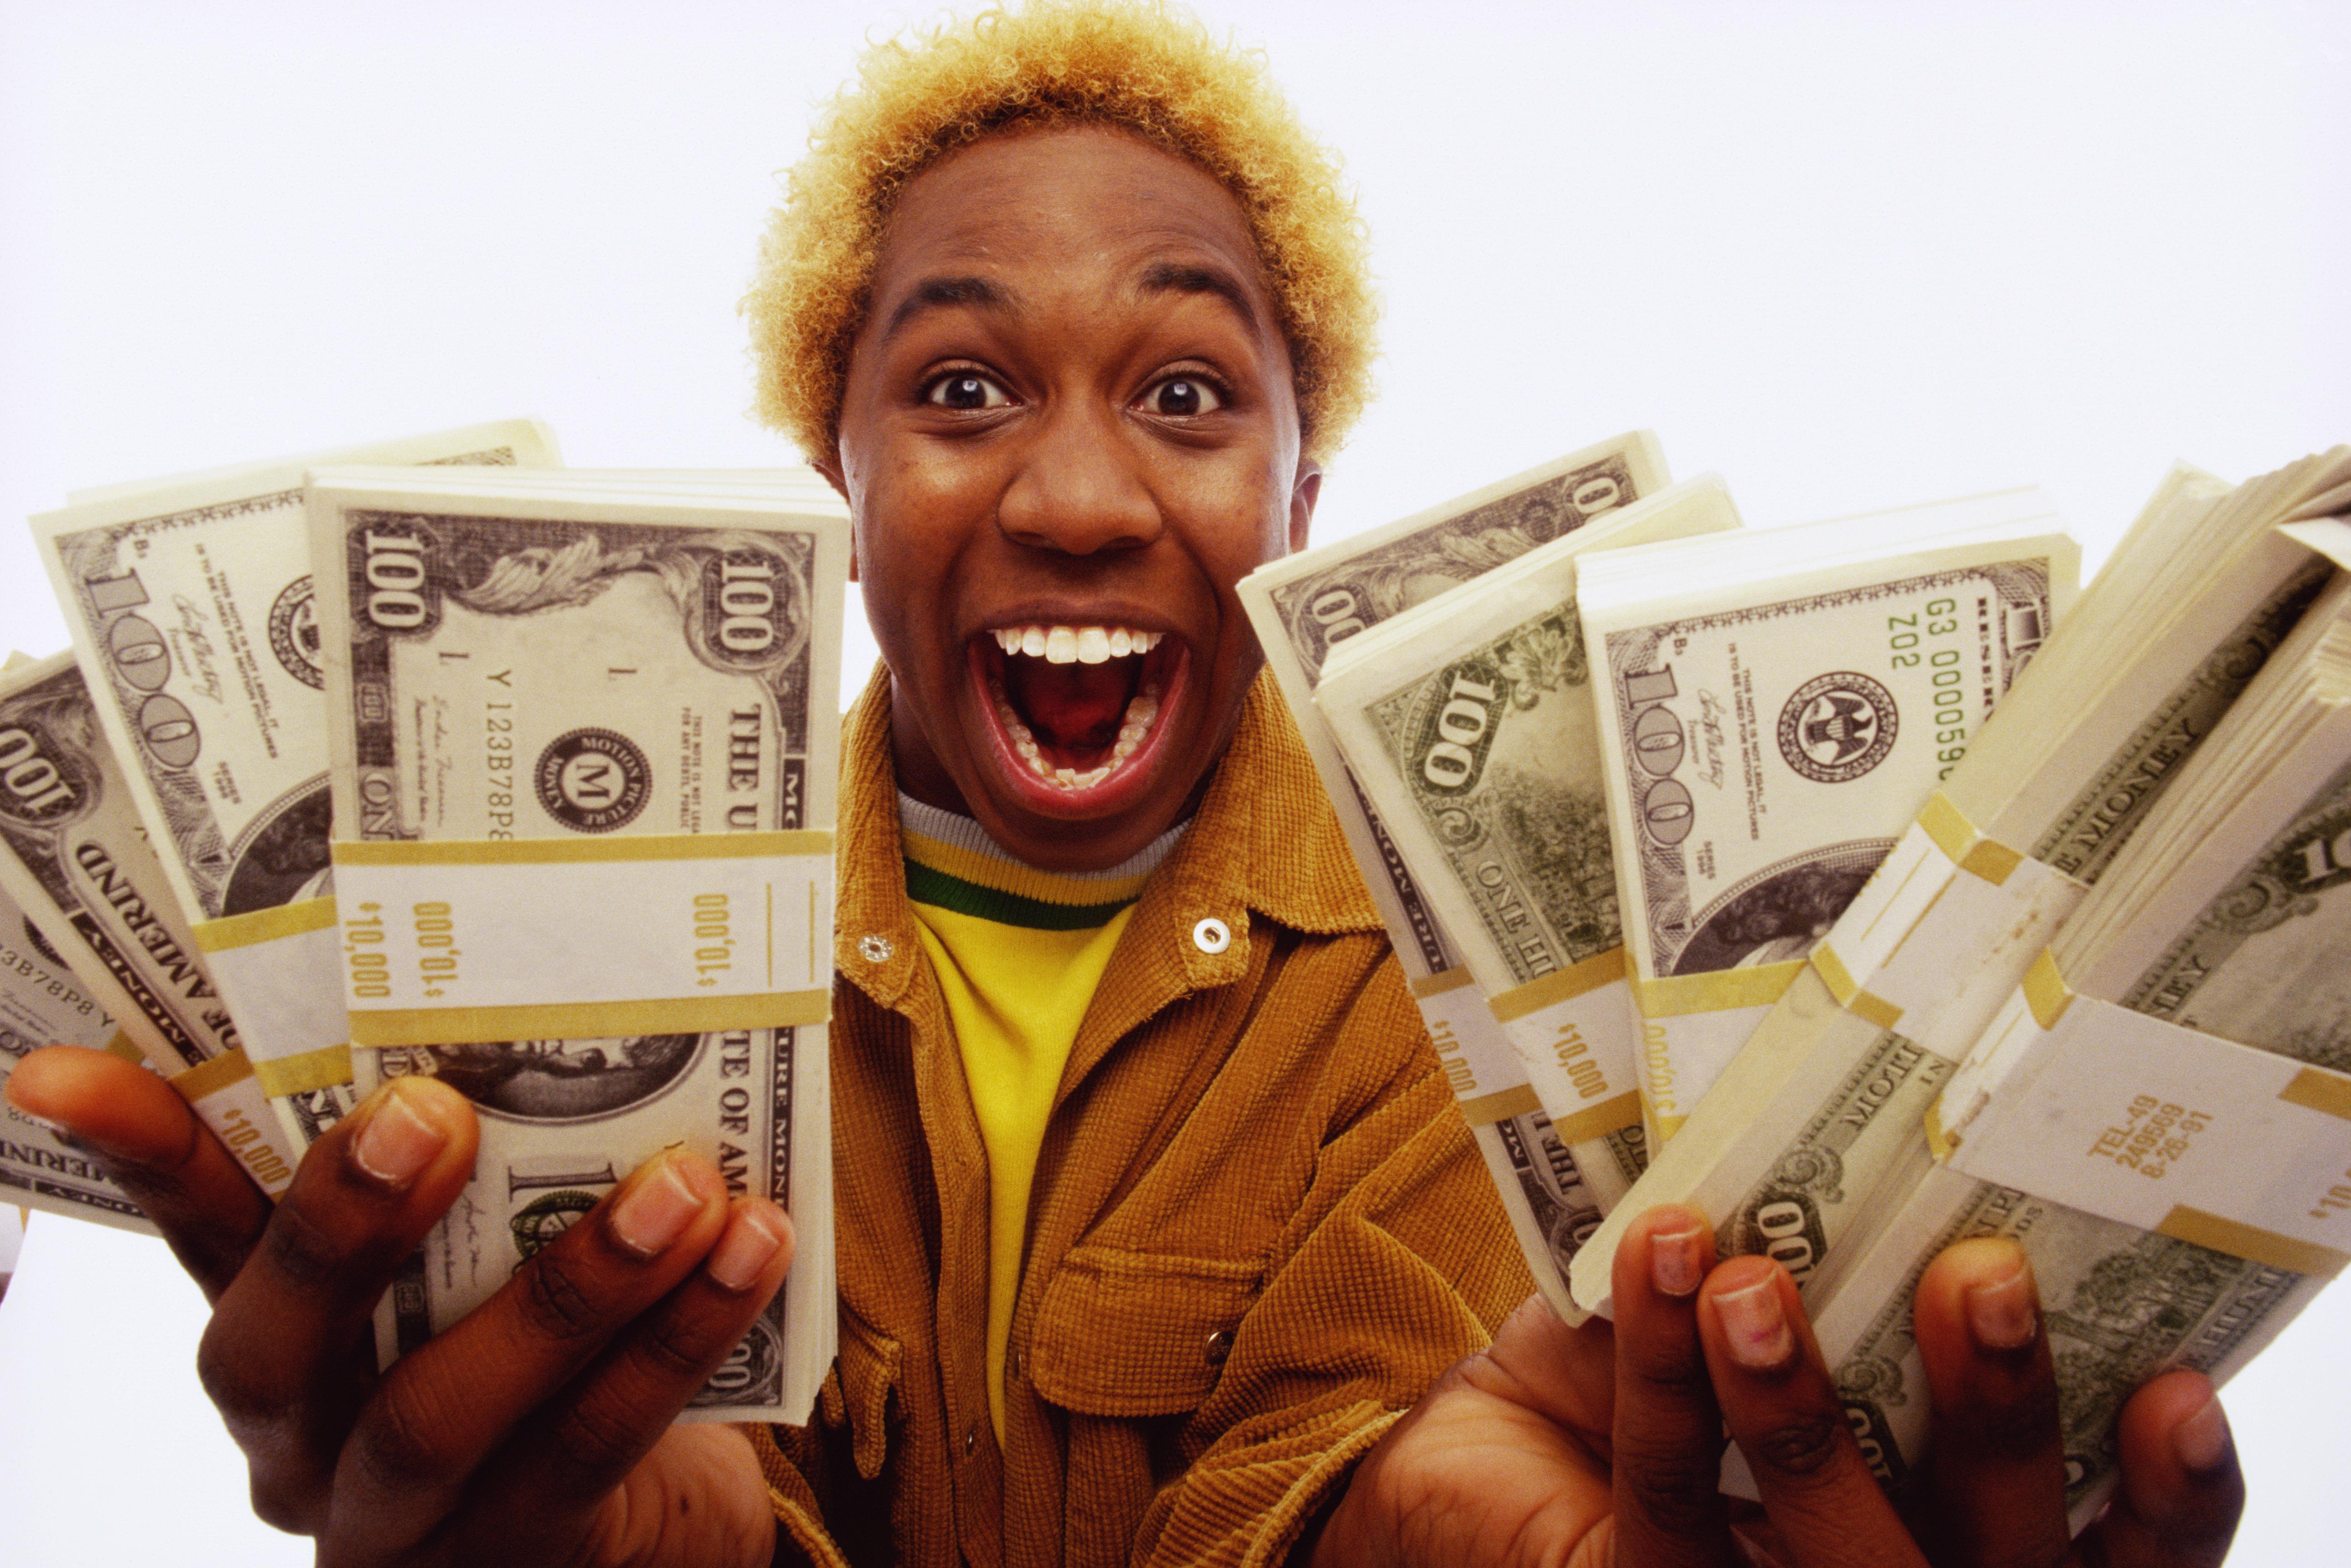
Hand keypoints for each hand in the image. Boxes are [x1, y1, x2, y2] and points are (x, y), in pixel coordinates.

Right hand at [7, 1044, 793, 1567]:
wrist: (631, 1521)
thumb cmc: (538, 1356)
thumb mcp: (478, 1266)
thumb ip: (479, 1177)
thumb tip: (547, 1000)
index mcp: (281, 1341)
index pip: (193, 1239)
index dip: (141, 1154)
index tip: (64, 1068)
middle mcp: (303, 1440)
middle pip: (277, 1348)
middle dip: (343, 1227)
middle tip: (429, 1109)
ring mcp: (400, 1519)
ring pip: (446, 1411)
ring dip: (570, 1289)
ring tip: (682, 1184)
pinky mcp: (519, 1554)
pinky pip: (595, 1446)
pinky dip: (678, 1341)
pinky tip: (751, 1251)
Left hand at [1309, 1204, 2243, 1567]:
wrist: (1475, 1460)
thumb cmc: (1654, 1375)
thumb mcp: (1769, 1305)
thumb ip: (1839, 1260)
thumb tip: (1895, 1107)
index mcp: (1956, 1526)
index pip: (2113, 1545)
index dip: (2169, 1497)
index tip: (2178, 1390)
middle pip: (2000, 1550)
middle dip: (1998, 1417)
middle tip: (1977, 1274)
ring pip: (1839, 1550)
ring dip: (1801, 1404)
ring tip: (1756, 1272)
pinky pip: (1673, 1497)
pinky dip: (1665, 1373)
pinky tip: (1659, 1258)